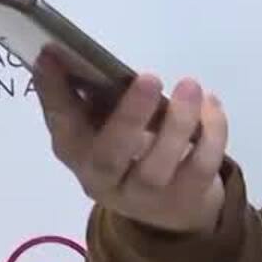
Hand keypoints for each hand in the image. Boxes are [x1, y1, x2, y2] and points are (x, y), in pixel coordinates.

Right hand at [34, 52, 228, 234]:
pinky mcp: (183, 200)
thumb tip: (64, 52)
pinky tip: (210, 105)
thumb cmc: (126, 150)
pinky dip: (210, 134)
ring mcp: (143, 195)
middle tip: (149, 78)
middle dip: (130, 116)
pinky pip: (199, 167)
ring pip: (159, 164)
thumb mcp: (100, 127)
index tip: (50, 53)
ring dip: (178, 122)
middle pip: (110, 155)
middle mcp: (101, 179)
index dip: (53, 90)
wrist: (166, 208)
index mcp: (75, 152)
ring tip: (190, 86)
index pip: (59, 122)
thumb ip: (85, 97)